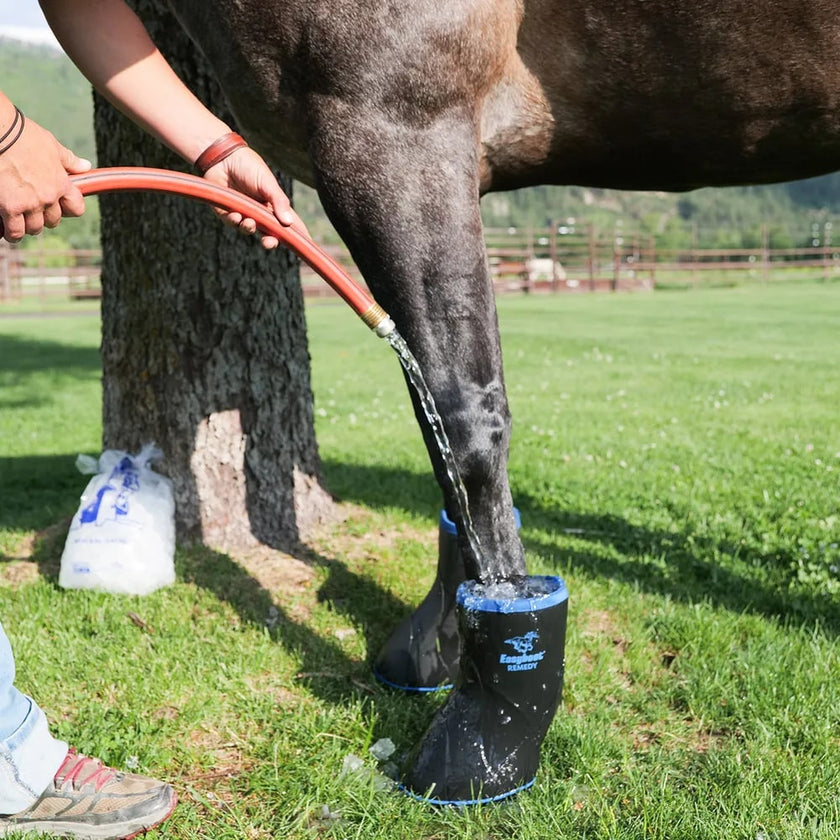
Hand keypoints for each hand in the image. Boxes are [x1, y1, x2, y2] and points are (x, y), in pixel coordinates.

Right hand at [0, 116, 90, 241]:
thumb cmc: (23, 135)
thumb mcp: (52, 146)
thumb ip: (69, 161)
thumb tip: (86, 166)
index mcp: (61, 183)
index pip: (76, 209)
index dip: (68, 210)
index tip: (60, 207)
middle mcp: (48, 197)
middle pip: (53, 221)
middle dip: (44, 217)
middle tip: (32, 209)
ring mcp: (30, 204)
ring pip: (35, 228)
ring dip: (28, 226)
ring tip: (19, 219)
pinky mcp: (10, 208)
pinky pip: (16, 231)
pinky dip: (12, 233)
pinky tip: (8, 229)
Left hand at [202, 146, 308, 248]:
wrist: (222, 157)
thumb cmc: (249, 166)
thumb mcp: (268, 183)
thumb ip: (279, 202)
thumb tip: (289, 223)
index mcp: (274, 205)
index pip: (289, 223)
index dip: (297, 235)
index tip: (306, 245)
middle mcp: (260, 212)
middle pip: (269, 234)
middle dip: (270, 241)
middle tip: (269, 243)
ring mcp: (244, 213)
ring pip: (250, 230)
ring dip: (250, 228)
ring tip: (248, 222)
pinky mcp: (227, 213)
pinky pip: (233, 224)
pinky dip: (235, 221)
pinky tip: (235, 214)